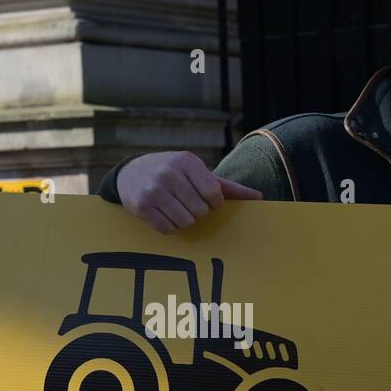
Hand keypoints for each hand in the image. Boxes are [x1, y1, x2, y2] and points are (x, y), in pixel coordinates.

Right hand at [117, 151, 261, 232]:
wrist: (131, 173)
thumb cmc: (172, 173)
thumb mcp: (197, 173)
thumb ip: (227, 187)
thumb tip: (259, 198)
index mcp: (187, 161)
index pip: (214, 194)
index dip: (213, 202)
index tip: (204, 197)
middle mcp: (169, 173)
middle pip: (200, 211)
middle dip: (197, 212)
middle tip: (187, 202)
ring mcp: (154, 190)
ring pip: (185, 222)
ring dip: (184, 220)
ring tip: (175, 208)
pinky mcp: (142, 207)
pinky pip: (168, 229)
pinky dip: (170, 226)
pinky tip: (164, 214)